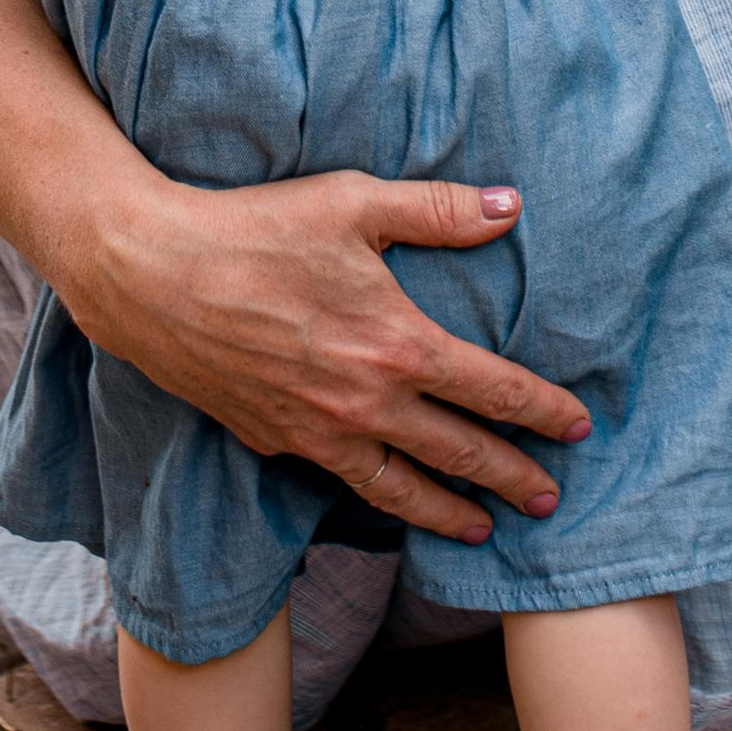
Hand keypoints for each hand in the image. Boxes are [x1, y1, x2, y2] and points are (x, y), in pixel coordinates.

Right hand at [77, 168, 592, 541]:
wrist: (154, 276)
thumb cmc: (255, 228)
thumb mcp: (354, 202)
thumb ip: (439, 210)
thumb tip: (512, 207)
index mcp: (397, 343)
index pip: (493, 389)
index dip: (542, 411)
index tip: (577, 427)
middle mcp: (366, 402)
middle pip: (460, 452)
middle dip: (511, 478)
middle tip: (549, 500)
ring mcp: (319, 432)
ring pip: (403, 490)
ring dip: (450, 511)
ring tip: (482, 528)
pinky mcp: (276, 441)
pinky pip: (343, 482)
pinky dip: (380, 500)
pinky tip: (390, 499)